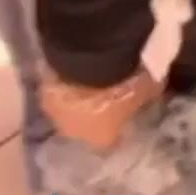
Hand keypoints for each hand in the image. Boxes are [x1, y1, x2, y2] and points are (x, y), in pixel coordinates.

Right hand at [41, 68, 162, 151]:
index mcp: (102, 138)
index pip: (112, 136)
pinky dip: (65, 80)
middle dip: (94, 111)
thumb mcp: (149, 88)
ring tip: (89, 76)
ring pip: (68, 109)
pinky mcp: (42, 91)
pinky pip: (58, 89)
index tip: (124, 108)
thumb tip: (153, 92)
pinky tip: (75, 66)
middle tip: (106, 90)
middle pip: (85, 125)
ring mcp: (55, 113)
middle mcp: (75, 133)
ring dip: (76, 98)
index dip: (119, 122)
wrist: (90, 56)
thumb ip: (148, 96)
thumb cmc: (125, 79)